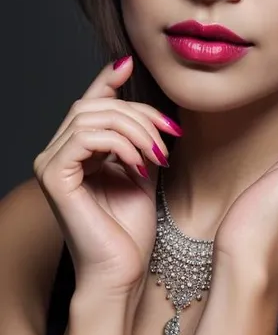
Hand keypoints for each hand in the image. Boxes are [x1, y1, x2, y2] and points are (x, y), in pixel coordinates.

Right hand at [33, 56, 179, 294]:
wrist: (124, 270)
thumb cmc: (131, 226)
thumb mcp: (142, 166)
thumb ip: (139, 135)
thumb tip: (148, 105)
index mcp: (76, 150)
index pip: (89, 103)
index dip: (106, 79)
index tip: (130, 63)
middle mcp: (57, 153)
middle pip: (97, 106)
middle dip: (139, 114)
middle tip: (168, 136)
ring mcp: (51, 164)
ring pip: (92, 116)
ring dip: (134, 128)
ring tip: (157, 154)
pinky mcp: (54, 176)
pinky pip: (86, 137)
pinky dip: (119, 143)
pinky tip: (138, 163)